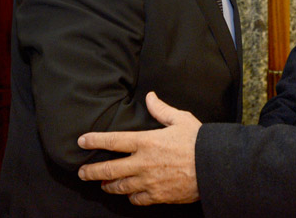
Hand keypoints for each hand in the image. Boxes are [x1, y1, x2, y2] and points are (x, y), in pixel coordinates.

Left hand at [77, 91, 201, 205]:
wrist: (214, 166)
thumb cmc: (198, 141)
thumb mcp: (180, 119)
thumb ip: (161, 109)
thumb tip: (150, 97)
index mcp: (146, 141)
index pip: (113, 141)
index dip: (94, 140)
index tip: (81, 141)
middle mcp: (143, 163)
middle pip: (108, 170)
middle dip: (91, 171)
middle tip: (82, 172)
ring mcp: (148, 182)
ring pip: (119, 187)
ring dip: (108, 186)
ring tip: (103, 184)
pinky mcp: (158, 196)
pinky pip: (136, 200)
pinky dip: (131, 197)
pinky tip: (130, 194)